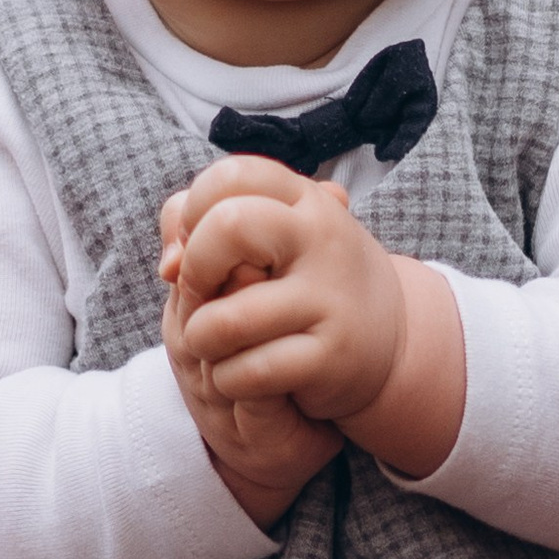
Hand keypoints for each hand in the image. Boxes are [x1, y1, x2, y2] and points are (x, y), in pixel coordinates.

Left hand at [159, 155, 466, 491]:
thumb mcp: (267, 242)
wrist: (389, 342)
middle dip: (195, 269)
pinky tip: (244, 377)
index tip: (202, 244)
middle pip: (228, 226)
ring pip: (224, 321)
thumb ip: (203, 229)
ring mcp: (329, 297)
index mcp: (305, 199)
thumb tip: (169, 265)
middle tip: (204, 294)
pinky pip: (248, 372)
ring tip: (217, 346)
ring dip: (202, 341)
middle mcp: (323, 238)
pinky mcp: (331, 356)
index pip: (229, 177)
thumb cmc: (304, 285)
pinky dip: (230, 381)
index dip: (194, 212)